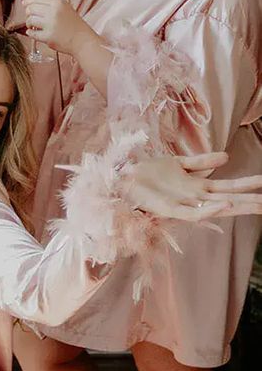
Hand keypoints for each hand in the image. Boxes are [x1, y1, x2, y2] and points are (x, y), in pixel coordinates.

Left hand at [22, 0, 87, 54]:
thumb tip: (31, 3)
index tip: (24, 3)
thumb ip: (51, 5)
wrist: (83, 40)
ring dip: (29, 23)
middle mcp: (54, 12)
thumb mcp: (65, 8)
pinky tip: (34, 33)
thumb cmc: (74, 26)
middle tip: (31, 17)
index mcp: (58, 3)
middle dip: (28, 13)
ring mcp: (50, 25)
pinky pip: (32, 33)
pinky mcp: (48, 37)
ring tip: (33, 26)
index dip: (28, 0)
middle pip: (31, 8)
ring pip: (30, 20)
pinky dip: (30, 33)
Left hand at [126, 152, 261, 220]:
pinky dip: (210, 210)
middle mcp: (194, 197)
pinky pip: (193, 213)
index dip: (247, 186)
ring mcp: (183, 204)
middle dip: (250, 201)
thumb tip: (226, 157)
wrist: (121, 177)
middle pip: (228, 199)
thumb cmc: (148, 173)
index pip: (228, 188)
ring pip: (216, 208)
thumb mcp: (179, 163)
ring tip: (258, 204)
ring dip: (237, 205)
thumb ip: (202, 162)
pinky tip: (225, 204)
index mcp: (197, 187)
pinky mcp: (168, 209)